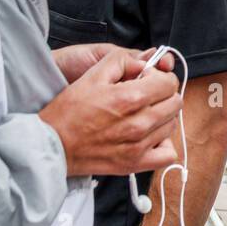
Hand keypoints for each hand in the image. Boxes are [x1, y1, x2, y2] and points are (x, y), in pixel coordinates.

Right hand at [39, 49, 181, 176]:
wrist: (51, 145)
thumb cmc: (69, 111)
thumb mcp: (91, 75)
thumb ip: (122, 61)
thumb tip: (145, 64)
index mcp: (129, 98)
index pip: (169, 83)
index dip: (159, 77)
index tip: (145, 81)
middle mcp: (138, 123)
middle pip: (175, 103)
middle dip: (164, 95)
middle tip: (145, 97)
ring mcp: (138, 146)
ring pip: (172, 125)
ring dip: (163, 117)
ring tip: (143, 115)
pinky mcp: (134, 164)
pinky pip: (168, 154)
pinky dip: (163, 144)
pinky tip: (150, 137)